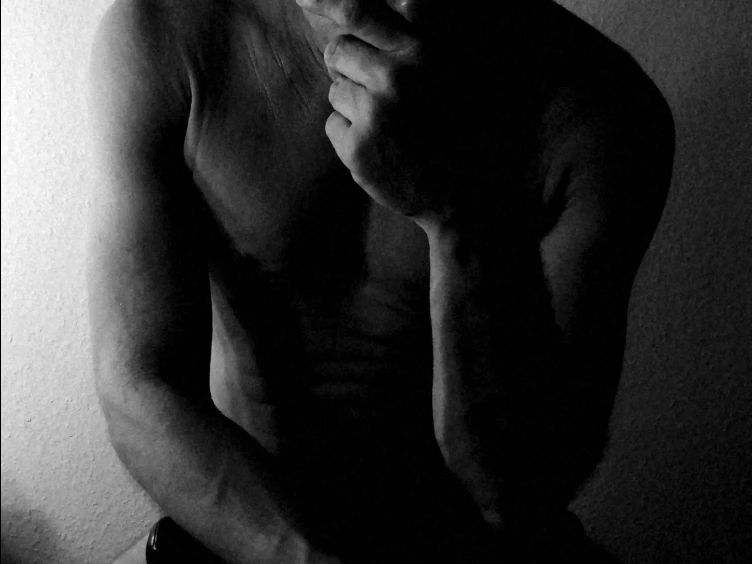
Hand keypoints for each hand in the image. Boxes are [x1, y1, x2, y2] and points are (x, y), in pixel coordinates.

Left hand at [297, 0, 462, 227]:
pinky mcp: (358, 147)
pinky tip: (379, 150)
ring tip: (387, 127)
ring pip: (335, 91)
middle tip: (374, 94)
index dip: (328, 2)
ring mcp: (375, 112)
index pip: (358, 13)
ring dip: (352, 107)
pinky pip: (333, 126)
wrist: (463, 193)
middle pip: (337, 50)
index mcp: (420, 52)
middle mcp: (397, 77)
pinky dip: (349, 138)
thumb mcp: (448, 72)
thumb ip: (414, 40)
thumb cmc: (455, 129)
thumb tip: (386, 8)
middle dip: (347, 68)